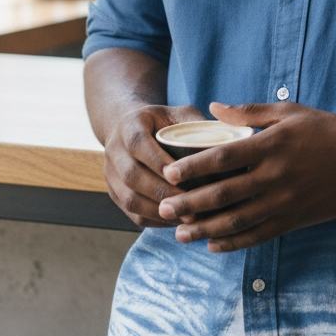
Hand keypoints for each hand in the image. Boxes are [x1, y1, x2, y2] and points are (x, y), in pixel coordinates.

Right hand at [102, 103, 206, 228]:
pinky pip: (131, 213)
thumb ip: (198, 125)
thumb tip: (226, 145)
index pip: (138, 143)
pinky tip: (177, 221)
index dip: (157, 161)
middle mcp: (114, 149)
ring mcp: (110, 173)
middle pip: (132, 176)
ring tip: (187, 218)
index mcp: (129, 124)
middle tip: (191, 203)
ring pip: (129, 199)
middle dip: (162, 192)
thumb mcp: (180, 114)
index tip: (181, 174)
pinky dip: (155, 220)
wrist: (132, 129)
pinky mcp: (114, 193)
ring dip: (158, 211)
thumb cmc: (164, 121)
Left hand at [157, 102, 335, 250]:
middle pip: (223, 193)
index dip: (193, 166)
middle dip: (189, 203)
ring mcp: (285, 201)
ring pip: (237, 220)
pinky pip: (259, 235)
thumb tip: (214, 107)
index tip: (169, 173)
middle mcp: (274, 175)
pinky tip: (213, 244)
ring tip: (180, 233)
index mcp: (270, 145)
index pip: (223, 158)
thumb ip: (249, 111)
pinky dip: (234, 242)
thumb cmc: (327, 129)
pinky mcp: (295, 219)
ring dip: (205, 228)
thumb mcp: (290, 112)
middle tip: (162, 208)